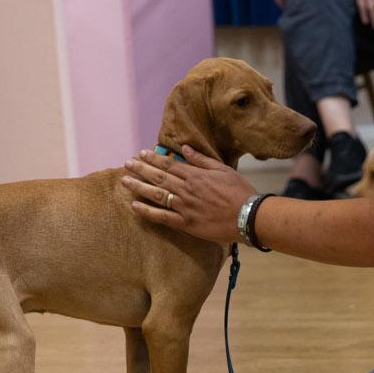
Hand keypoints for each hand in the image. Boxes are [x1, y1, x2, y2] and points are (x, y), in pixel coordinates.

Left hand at [120, 145, 256, 244]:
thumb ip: (201, 160)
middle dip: (141, 169)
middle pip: (158, 177)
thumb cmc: (239, 191)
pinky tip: (135, 206)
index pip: (169, 165)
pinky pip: (162, 217)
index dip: (153, 159)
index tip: (141, 154)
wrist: (248, 216)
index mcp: (196, 175)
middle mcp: (186, 189)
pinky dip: (147, 212)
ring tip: (125, 181)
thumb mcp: (223, 169)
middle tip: (127, 164)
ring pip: (157, 195)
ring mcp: (185, 207)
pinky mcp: (186, 223)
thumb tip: (184, 149)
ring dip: (139, 187)